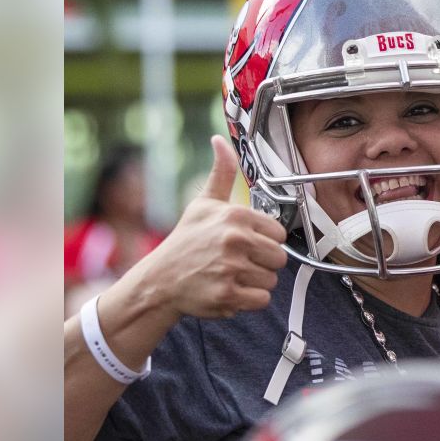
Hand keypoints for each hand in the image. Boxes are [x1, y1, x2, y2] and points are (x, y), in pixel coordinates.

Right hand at [128, 136, 288, 318]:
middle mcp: (235, 240)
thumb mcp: (204, 203)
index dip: (264, 240)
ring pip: (272, 280)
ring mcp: (231, 268)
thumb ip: (222, 172)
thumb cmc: (186, 241)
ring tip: (230, 274)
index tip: (246, 243)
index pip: (279, 233)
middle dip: (262, 262)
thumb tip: (220, 140)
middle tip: (237, 261)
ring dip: (254, 281)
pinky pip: (262, 300)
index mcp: (236, 216)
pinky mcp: (228, 295)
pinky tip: (229, 289)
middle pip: (279, 258)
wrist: (160, 280)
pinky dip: (248, 299)